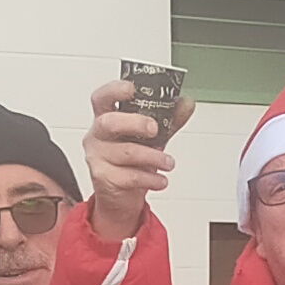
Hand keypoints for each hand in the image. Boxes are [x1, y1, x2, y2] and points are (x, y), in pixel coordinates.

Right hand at [82, 81, 173, 237]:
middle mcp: (98, 134)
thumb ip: (168, 119)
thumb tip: (186, 103)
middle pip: (109, 122)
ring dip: (154, 157)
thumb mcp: (151, 136)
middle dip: (135, 123)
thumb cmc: (133, 160)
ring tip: (169, 163)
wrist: (122, 195)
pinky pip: (130, 176)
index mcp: (107, 116)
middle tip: (154, 129)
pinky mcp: (103, 178)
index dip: (115, 90)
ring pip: (126, 152)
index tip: (133, 89)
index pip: (103, 97)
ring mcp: (98, 156)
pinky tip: (160, 180)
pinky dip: (151, 178)